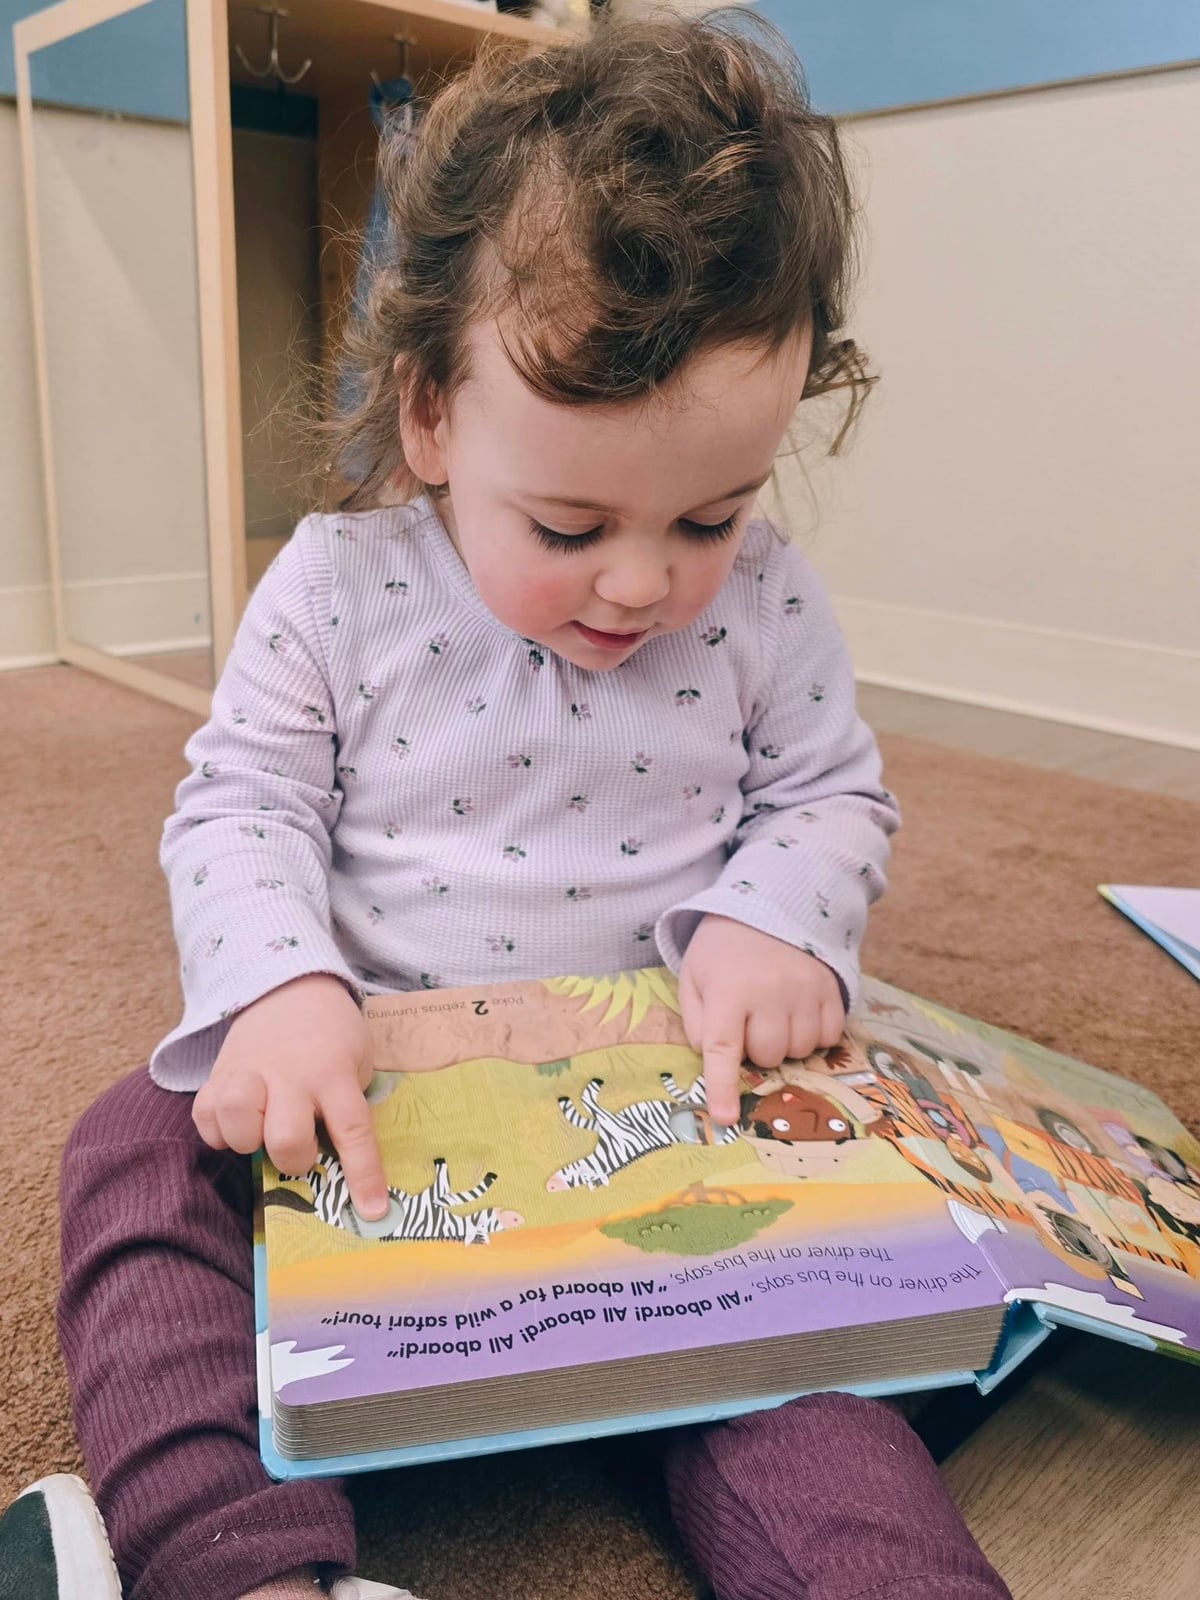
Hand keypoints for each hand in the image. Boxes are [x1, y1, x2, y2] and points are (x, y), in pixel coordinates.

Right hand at [193, 973, 388, 1218]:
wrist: (290, 987)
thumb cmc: (332, 1036)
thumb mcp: (357, 1061)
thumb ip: (348, 1105)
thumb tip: (342, 1173)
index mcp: (334, 1072)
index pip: (353, 1129)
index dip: (363, 1175)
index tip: (372, 1212)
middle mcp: (290, 1073)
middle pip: (286, 1136)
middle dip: (293, 1158)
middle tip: (298, 1151)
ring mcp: (249, 1071)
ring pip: (237, 1119)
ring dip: (248, 1140)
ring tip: (259, 1133)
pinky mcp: (218, 1072)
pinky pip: (204, 1114)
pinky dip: (217, 1131)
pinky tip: (233, 1125)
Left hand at [678, 915, 845, 1125]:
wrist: (768, 904)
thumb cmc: (722, 950)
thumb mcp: (693, 977)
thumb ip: (695, 1020)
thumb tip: (711, 1057)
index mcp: (728, 992)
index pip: (722, 1049)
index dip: (722, 1087)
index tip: (724, 1118)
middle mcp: (769, 993)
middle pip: (768, 1056)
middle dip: (757, 1049)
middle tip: (749, 1021)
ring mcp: (805, 991)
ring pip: (801, 1050)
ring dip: (786, 1043)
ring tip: (774, 1013)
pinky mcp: (831, 988)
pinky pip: (830, 1038)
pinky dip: (816, 1035)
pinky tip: (800, 1012)